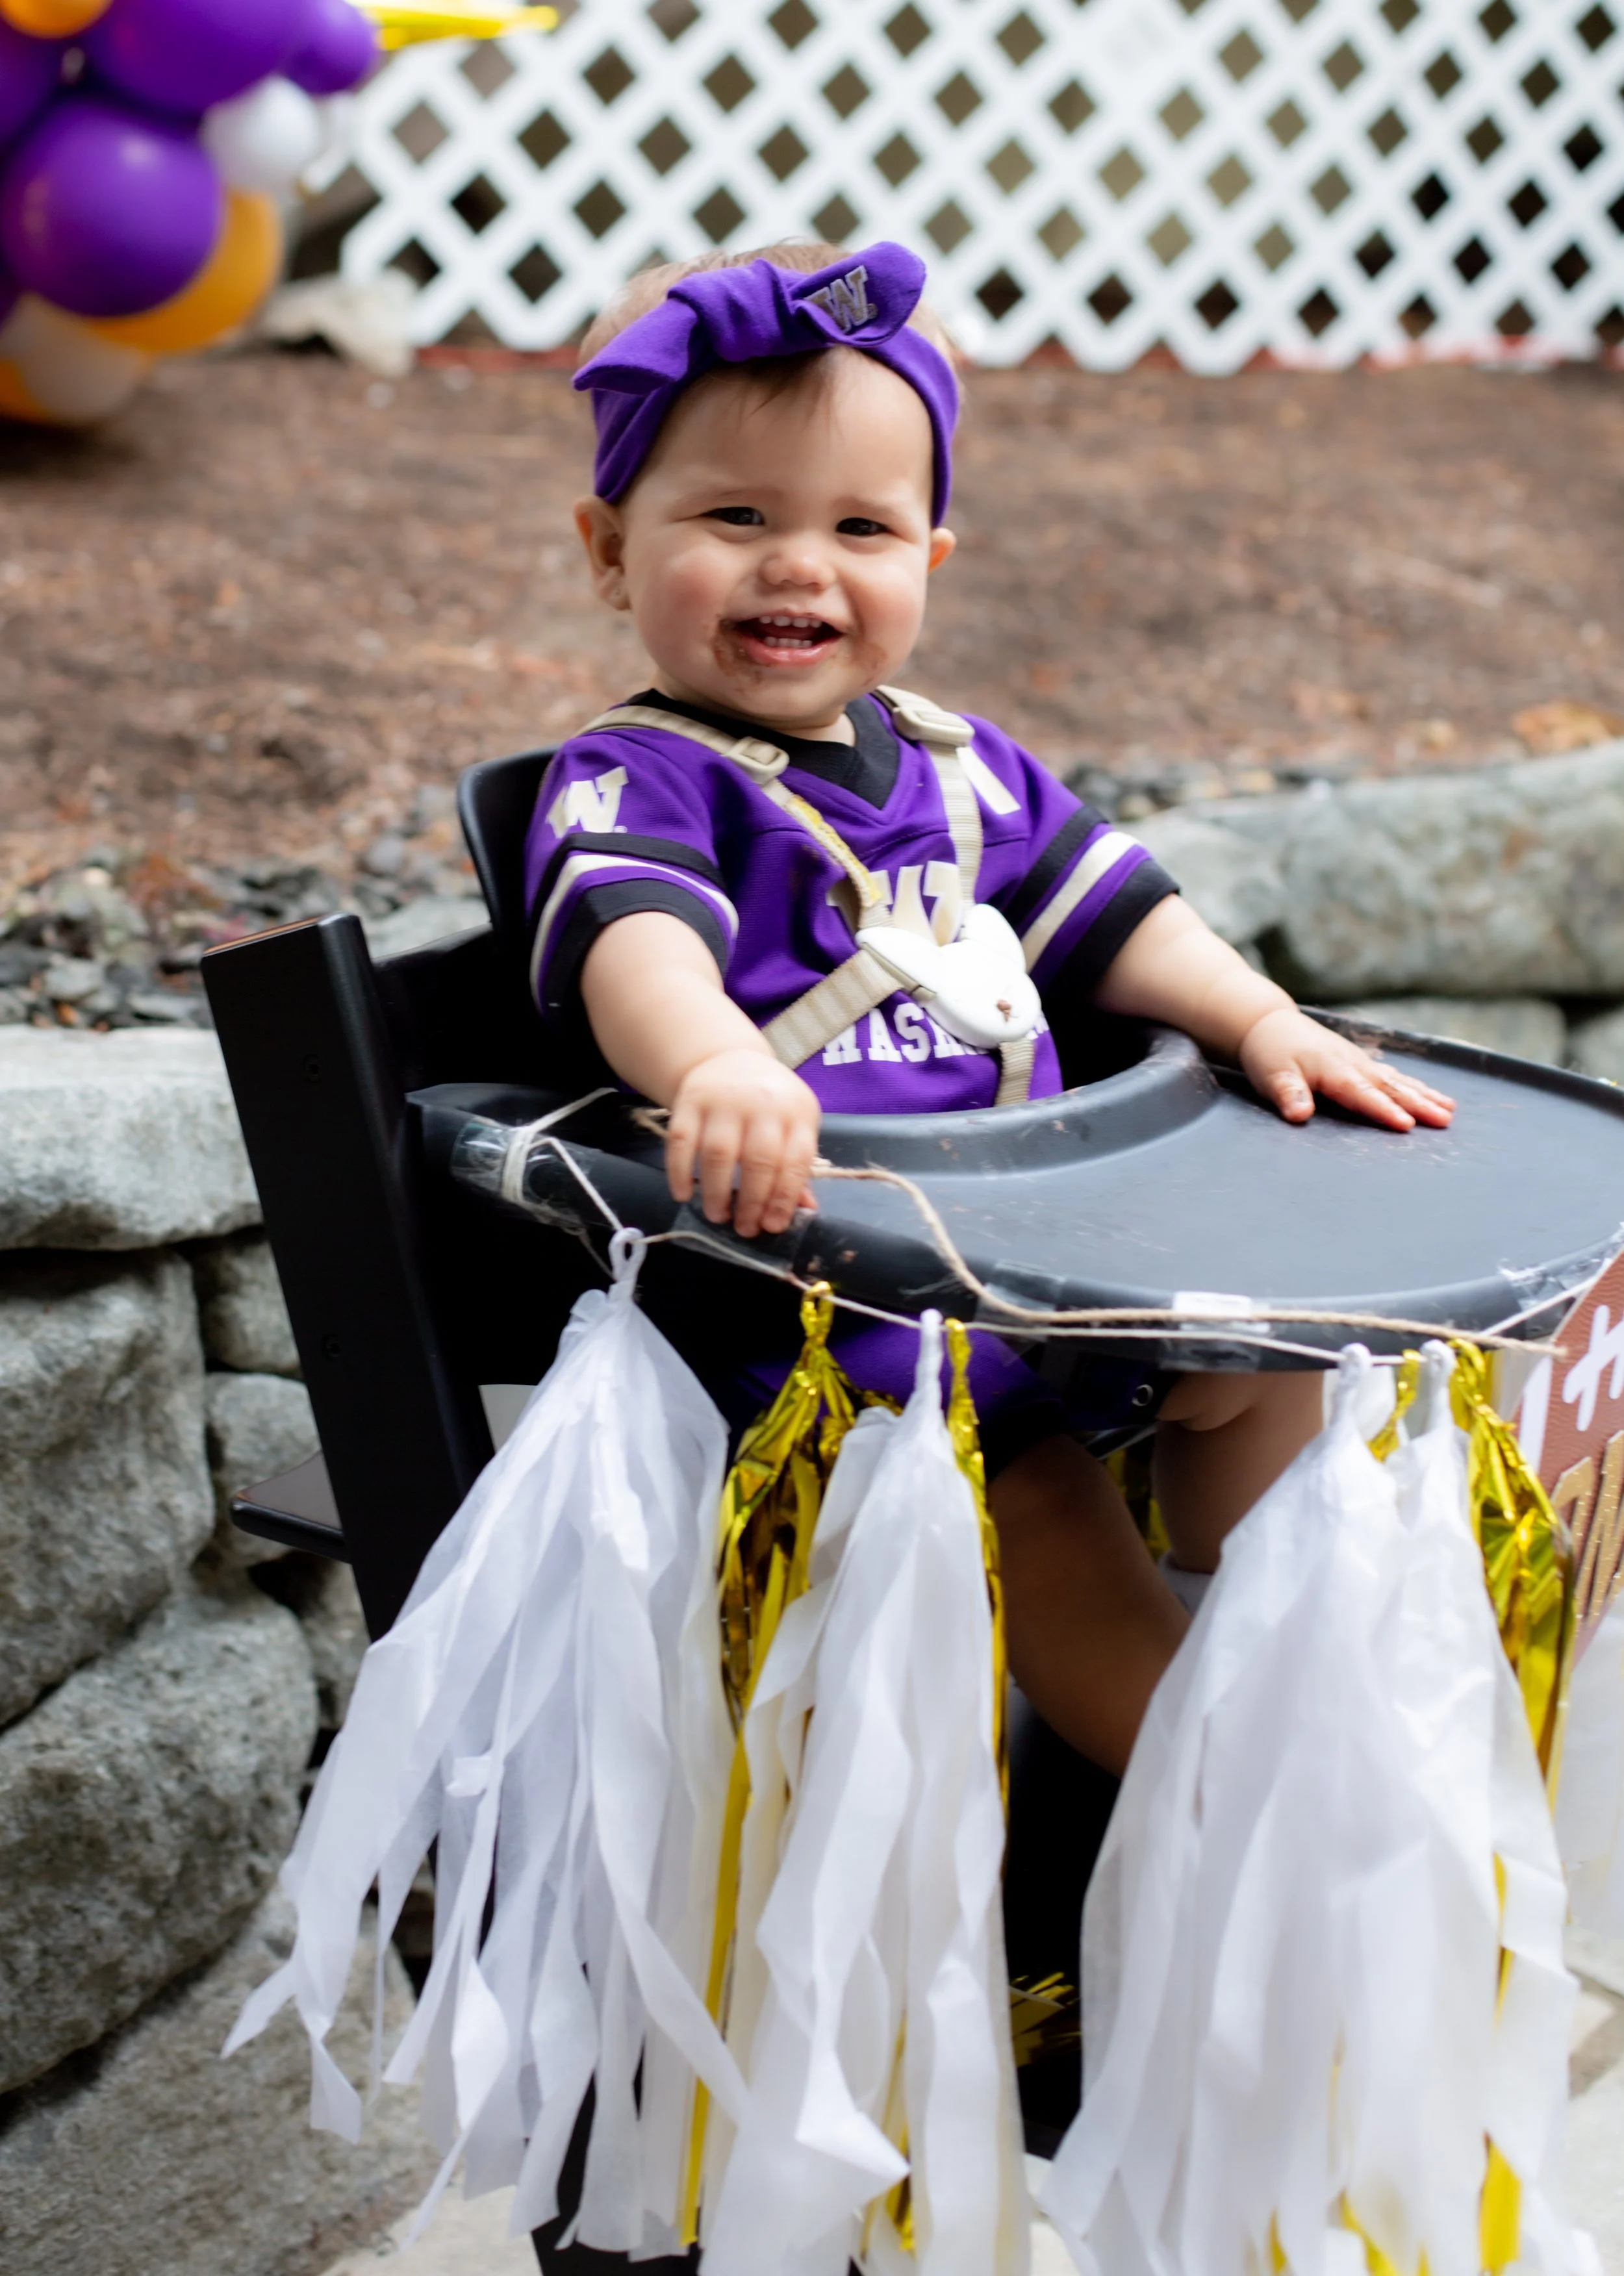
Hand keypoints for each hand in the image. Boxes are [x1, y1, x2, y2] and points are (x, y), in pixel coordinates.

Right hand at [667, 1048, 821, 1236]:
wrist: (731, 1059)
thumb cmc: (769, 1104)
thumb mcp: (794, 1126)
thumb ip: (796, 1168)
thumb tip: (804, 1211)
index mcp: (798, 1112)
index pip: (795, 1161)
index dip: (784, 1198)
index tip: (772, 1225)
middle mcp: (763, 1103)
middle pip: (759, 1160)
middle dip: (751, 1202)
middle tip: (744, 1228)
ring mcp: (724, 1100)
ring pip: (718, 1153)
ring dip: (716, 1192)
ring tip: (717, 1216)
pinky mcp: (690, 1101)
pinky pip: (680, 1141)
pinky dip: (679, 1172)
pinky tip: (683, 1194)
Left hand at [1239, 1005, 1454, 1131]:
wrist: (1269, 1023)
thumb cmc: (1270, 1052)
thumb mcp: (1272, 1075)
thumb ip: (1289, 1094)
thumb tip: (1299, 1115)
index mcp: (1334, 1070)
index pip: (1363, 1094)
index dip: (1384, 1110)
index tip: (1407, 1125)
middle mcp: (1353, 1064)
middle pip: (1391, 1087)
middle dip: (1419, 1104)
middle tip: (1445, 1121)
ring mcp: (1359, 1061)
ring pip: (1398, 1080)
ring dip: (1424, 1095)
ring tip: (1449, 1110)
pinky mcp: (1359, 1061)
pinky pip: (1392, 1074)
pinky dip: (1413, 1085)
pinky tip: (1431, 1094)